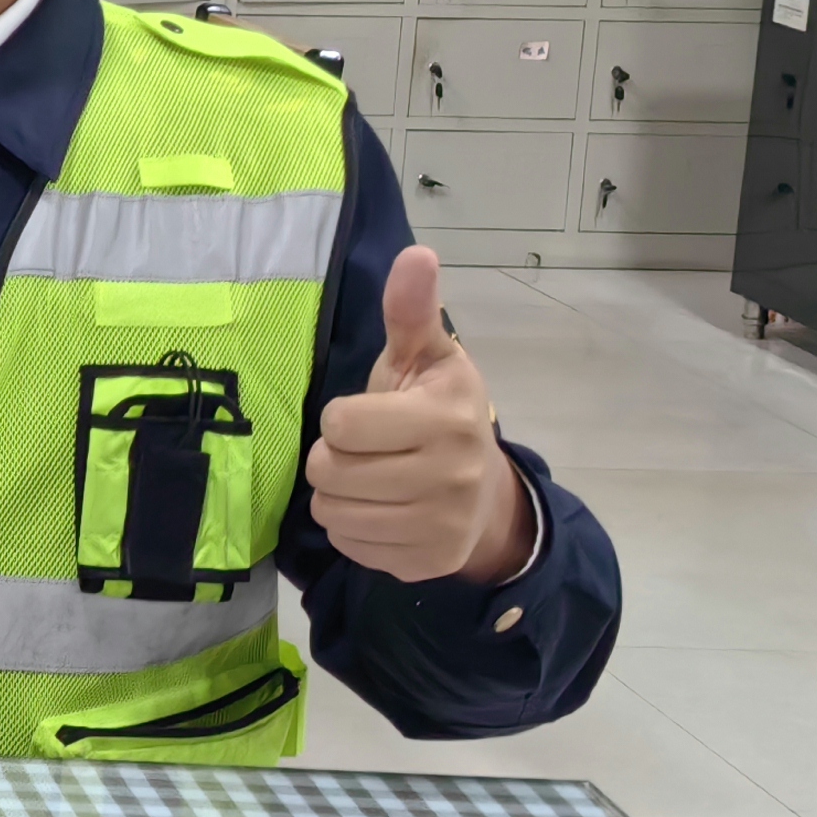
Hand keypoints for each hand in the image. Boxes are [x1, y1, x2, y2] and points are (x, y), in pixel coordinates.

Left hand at [307, 247, 533, 583]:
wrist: (486, 493)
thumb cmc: (439, 413)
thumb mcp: (427, 358)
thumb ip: (411, 311)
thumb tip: (417, 253)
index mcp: (445, 419)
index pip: (340, 424)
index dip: (342, 419)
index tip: (370, 415)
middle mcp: (450, 477)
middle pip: (329, 472)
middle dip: (335, 457)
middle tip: (367, 450)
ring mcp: (441, 526)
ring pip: (333, 513)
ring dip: (339, 495)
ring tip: (372, 478)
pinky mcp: (427, 563)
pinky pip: (350, 546)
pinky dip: (355, 530)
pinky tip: (384, 510)